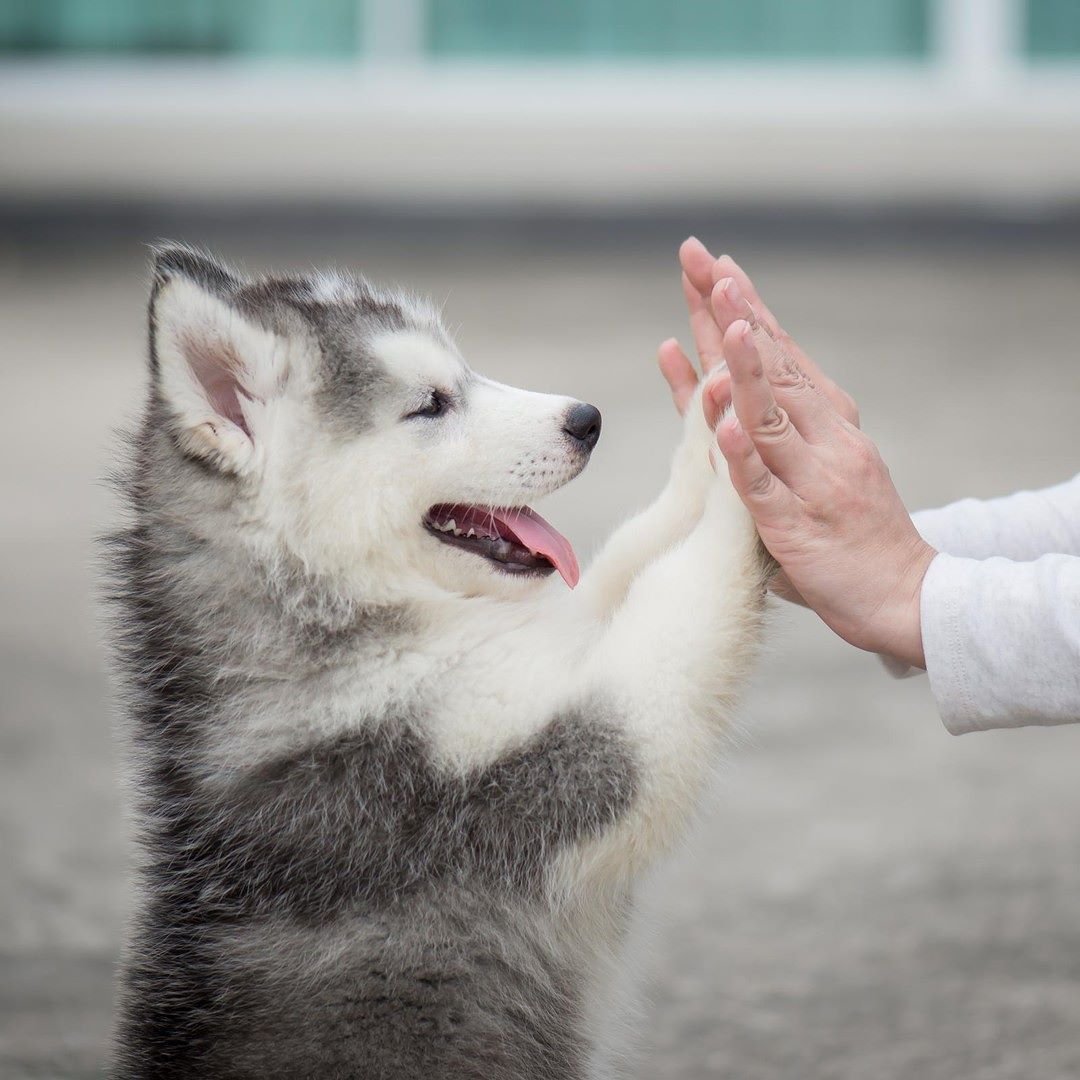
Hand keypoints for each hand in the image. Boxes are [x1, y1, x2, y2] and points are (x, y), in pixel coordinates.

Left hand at [658, 240, 934, 667]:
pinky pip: (763, 486)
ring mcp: (810, 479)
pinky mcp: (795, 525)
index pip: (778, 353)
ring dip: (745, 366)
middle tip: (704, 263)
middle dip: (734, 313)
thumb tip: (716, 387)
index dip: (745, 308)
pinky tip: (723, 424)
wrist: (903, 593)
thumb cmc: (848, 529)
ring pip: (770, 415)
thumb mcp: (811, 465)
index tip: (714, 265)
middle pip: (771, 366)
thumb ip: (762, 429)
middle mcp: (822, 437)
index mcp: (825, 420)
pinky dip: (742, 455)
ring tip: (723, 319)